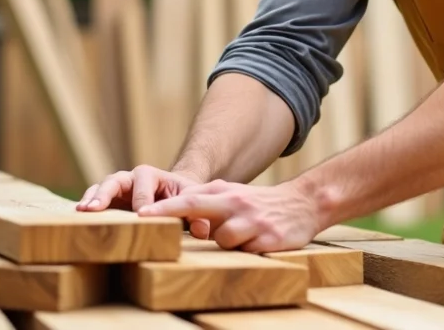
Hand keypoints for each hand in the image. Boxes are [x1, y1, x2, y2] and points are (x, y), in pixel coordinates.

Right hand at [75, 165, 209, 236]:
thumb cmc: (184, 198)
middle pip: (115, 180)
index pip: (143, 185)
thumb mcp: (193, 202)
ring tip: (82, 212)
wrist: (174, 196)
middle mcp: (130, 178)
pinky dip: (86, 205)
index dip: (141, 200)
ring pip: (101, 188)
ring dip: (91, 199)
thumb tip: (203, 230)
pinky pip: (94, 199)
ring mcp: (117, 189)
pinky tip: (77, 219)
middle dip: (105, 194)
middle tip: (94, 209)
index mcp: (151, 175)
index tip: (140, 215)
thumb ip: (199, 215)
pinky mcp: (109, 201)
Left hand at [137, 178, 323, 252]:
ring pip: (222, 239)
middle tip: (145, 219)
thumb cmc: (259, 204)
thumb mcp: (233, 195)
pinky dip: (247, 251)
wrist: (303, 203)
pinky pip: (246, 252)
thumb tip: (175, 214)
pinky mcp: (268, 239)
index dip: (164, 208)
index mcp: (224, 192)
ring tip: (242, 238)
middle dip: (169, 212)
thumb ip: (207, 202)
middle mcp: (235, 202)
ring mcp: (252, 220)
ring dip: (227, 243)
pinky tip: (258, 243)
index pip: (188, 199)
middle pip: (195, 207)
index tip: (141, 214)